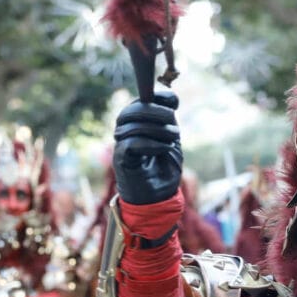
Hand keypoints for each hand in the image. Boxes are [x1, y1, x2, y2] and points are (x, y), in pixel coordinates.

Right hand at [113, 90, 181, 205]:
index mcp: (136, 126)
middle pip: (131, 111)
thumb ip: (169, 121)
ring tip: (174, 138)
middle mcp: (125, 133)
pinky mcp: (121, 160)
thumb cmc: (163, 171)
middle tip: (175, 122)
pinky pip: (131, 144)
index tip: (174, 101)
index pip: (139, 102)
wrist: (158, 200)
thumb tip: (172, 96)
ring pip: (131, 126)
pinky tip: (164, 148)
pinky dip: (150, 144)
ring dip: (157, 129)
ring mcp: (121, 146)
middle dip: (156, 111)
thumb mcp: (171, 140)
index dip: (156, 97)